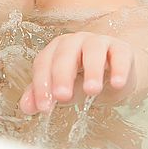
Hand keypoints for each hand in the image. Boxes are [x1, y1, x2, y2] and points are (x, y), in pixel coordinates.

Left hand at [18, 31, 135, 113]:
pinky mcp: (121, 49)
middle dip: (62, 75)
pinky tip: (116, 83)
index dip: (41, 85)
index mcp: (56, 49)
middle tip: (63, 97)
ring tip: (92, 90)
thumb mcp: (62, 89)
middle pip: (65, 54)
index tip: (44, 107)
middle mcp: (75, 41)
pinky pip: (120, 54)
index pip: (44, 63)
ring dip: (92, 70)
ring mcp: (99, 42)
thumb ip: (43, 95)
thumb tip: (26, 107)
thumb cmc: (82, 79)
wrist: (115, 76)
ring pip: (93, 51)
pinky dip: (119, 68)